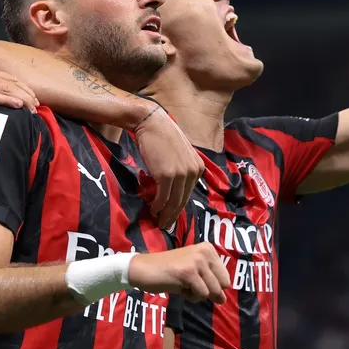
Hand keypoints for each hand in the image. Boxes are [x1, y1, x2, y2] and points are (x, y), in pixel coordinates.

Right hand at [0, 43, 38, 132]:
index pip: (9, 78)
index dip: (24, 88)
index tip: (36, 100)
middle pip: (9, 83)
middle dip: (26, 95)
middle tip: (38, 107)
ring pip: (3, 89)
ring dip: (21, 99)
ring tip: (33, 109)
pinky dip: (6, 100)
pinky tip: (18, 106)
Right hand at [128, 243, 229, 304]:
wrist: (144, 269)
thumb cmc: (168, 271)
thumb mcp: (194, 274)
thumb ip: (211, 283)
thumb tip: (223, 300)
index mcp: (208, 249)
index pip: (226, 278)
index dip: (211, 285)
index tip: (193, 277)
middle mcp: (205, 251)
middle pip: (223, 285)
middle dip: (207, 290)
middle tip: (189, 282)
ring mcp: (197, 261)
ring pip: (213, 291)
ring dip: (197, 294)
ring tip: (182, 283)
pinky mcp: (188, 272)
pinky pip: (201, 294)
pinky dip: (190, 296)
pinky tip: (178, 286)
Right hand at [133, 103, 204, 228]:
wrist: (151, 122)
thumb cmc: (161, 136)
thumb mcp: (179, 154)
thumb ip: (180, 169)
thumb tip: (172, 188)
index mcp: (198, 167)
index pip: (188, 193)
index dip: (179, 207)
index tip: (171, 216)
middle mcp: (193, 171)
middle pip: (182, 200)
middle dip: (173, 215)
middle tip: (165, 225)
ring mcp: (181, 173)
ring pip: (173, 201)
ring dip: (164, 214)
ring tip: (158, 221)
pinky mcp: (167, 175)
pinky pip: (163, 196)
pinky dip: (157, 205)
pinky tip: (152, 209)